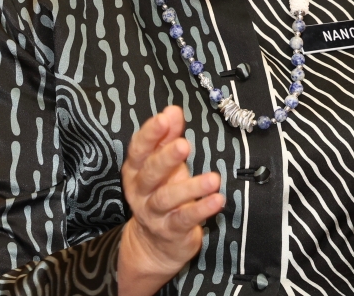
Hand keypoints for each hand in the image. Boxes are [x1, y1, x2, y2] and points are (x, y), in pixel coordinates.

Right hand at [117, 106, 225, 295]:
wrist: (155, 243)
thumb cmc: (162, 192)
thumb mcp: (164, 163)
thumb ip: (168, 136)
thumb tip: (173, 110)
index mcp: (135, 170)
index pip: (138, 149)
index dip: (150, 134)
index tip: (164, 118)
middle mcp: (140, 191)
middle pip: (149, 172)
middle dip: (166, 157)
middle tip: (184, 144)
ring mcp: (153, 213)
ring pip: (166, 198)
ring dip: (190, 187)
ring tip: (213, 178)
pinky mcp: (170, 231)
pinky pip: (184, 219)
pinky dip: (201, 209)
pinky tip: (217, 199)